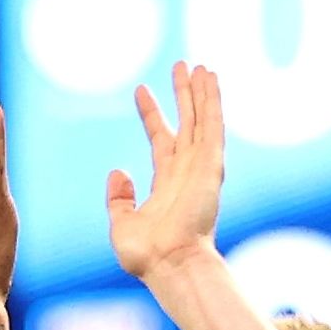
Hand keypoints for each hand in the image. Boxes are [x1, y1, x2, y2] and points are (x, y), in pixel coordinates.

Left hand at [106, 62, 224, 282]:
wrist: (169, 264)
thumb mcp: (122, 224)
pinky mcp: (211, 165)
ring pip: (202, 119)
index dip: (152, 115)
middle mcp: (187, 172)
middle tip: (181, 66)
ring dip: (201, 91)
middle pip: (187, 123)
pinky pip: (212, 124)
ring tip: (198, 65)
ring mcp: (201, 167)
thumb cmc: (147, 255)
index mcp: (167, 184)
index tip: (141, 91)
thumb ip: (119, 199)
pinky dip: (211, 100)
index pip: (161, 140)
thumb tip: (118, 172)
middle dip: (183, 95)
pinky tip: (209, 78)